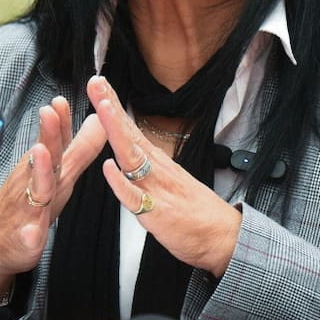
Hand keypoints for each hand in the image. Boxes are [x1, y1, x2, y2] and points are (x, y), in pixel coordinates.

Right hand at [0, 95, 106, 302]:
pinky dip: (30, 233)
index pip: (54, 140)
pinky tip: (32, 233)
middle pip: (44, 157)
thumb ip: (80, 149)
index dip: (60, 120)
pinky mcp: (25, 238)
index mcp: (46, 169)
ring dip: (38, 172)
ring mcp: (28, 210)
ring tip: (40, 154)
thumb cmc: (31, 203)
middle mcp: (35, 183)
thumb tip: (99, 121)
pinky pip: (28, 236)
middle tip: (49, 112)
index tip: (61, 99)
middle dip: (48, 134)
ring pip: (35, 191)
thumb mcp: (60, 174)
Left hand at [87, 75, 242, 277]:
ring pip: (131, 156)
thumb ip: (148, 164)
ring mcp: (155, 189)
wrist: (223, 237)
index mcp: (156, 161)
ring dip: (116, 132)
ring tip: (103, 108)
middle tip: (95, 81)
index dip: (113, 106)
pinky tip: (109, 167)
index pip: (130, 128)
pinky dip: (121, 183)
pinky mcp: (156, 213)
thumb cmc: (195, 211)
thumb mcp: (169, 179)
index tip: (99, 82)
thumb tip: (131, 147)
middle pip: (128, 133)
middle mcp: (156, 168)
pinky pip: (135, 198)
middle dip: (110, 107)